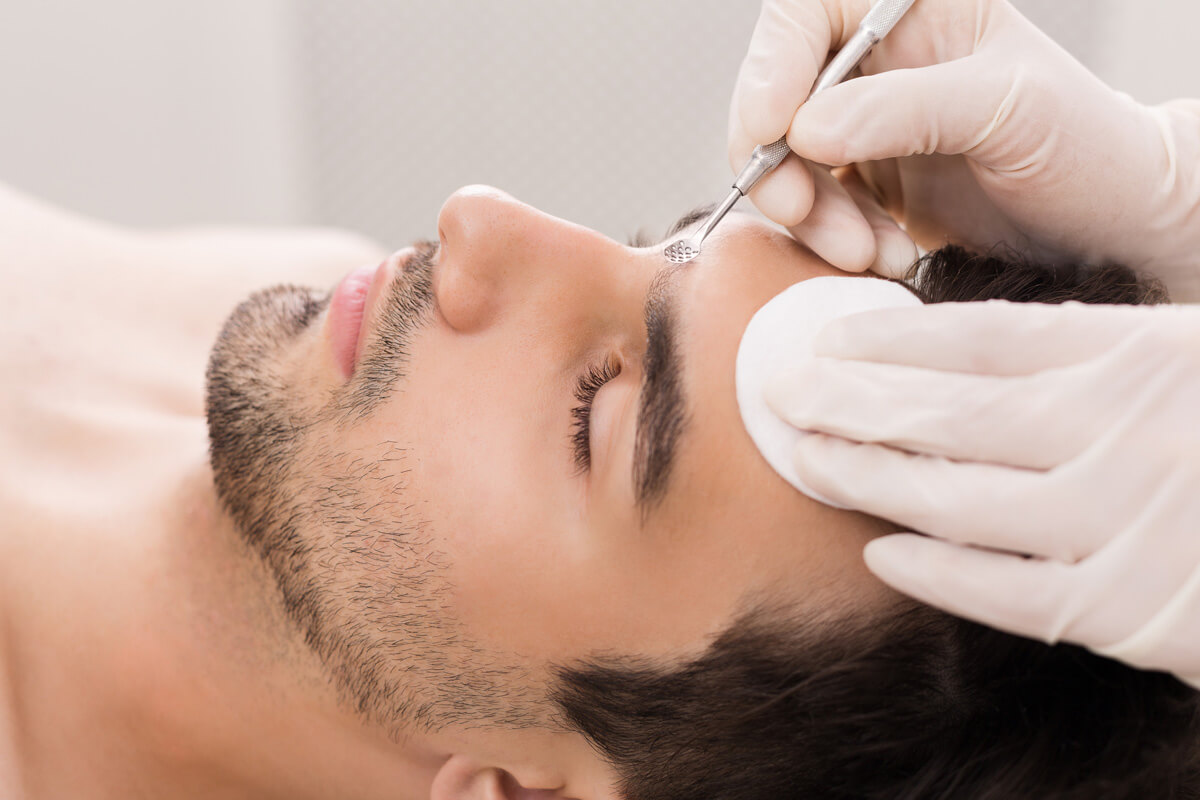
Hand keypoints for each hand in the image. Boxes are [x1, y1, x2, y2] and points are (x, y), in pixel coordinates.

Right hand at [729, 0, 1199, 299]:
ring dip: (813, 217)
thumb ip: (906, 108)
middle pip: (779, 96)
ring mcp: (868, 124)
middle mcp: (879, 61)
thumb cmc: (1084, 143)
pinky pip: (817, 210)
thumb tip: (804, 128)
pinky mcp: (867, 183)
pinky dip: (837, 240)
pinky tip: (886, 257)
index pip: (807, 15)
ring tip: (867, 254)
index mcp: (911, 9)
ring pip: (788, 163)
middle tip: (800, 212)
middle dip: (780, 164)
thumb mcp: (1006, 107)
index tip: (771, 131)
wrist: (1111, 221)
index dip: (771, 68)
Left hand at [765, 300, 1199, 685]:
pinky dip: (933, 569)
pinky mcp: (1126, 611)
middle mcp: (1115, 433)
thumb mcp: (1192, 357)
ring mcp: (1116, 524)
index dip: (888, 337)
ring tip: (804, 456)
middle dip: (848, 400)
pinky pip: (1001, 589)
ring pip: (952, 495)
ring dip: (866, 475)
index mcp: (1138, 356)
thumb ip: (1100, 352)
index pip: (980, 337)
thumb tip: (968, 348)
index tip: (822, 335)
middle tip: (776, 390)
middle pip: (945, 410)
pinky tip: (879, 549)